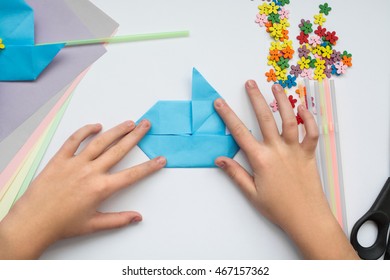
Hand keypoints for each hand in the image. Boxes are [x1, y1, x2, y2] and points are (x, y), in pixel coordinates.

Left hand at [0, 120, 165, 258]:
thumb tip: (137, 217)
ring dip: (116, 131)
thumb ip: (118, 220)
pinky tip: (95, 126)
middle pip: (119, 150)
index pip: (132, 174)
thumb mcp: (94, 224)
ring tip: (128, 123)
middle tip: (146, 125)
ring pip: (100, 142)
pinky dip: (85, 131)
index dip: (149, 166)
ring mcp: (75, 163)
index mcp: (101, 188)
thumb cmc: (62, 224)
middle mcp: (91, 172)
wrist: (33, 222)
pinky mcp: (60, 159)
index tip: (160, 159)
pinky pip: (73, 140)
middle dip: (135, 136)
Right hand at [214, 81, 358, 258]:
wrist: (306, 217)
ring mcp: (295, 150)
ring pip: (289, 119)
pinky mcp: (309, 153)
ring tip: (276, 87)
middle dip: (255, 98)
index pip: (240, 133)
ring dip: (282, 101)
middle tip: (250, 83)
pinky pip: (311, 133)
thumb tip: (219, 159)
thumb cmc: (278, 207)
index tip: (220, 102)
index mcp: (261, 159)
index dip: (228, 115)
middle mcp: (277, 150)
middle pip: (265, 118)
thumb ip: (235, 174)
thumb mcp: (251, 193)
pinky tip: (302, 109)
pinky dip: (308, 119)